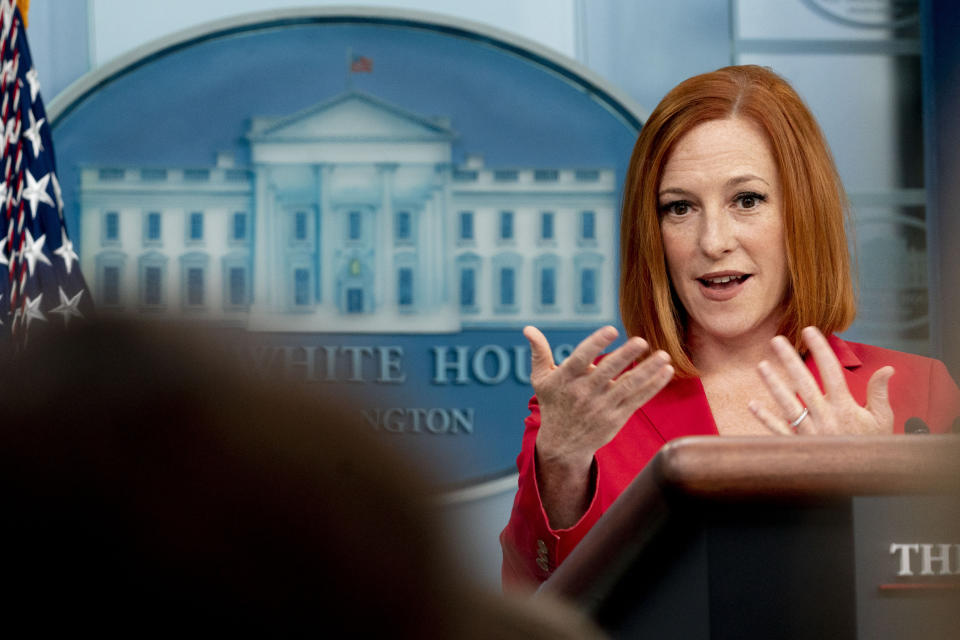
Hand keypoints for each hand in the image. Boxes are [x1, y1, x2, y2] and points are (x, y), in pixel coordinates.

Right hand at [526, 325, 673, 468]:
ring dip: (647, 371)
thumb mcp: (541, 379)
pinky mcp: (616, 418)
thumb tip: (528, 329)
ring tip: (664, 355)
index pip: (580, 359)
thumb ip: (539, 352)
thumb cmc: (553, 404)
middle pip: (607, 372)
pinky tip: (666, 371)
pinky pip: (637, 399)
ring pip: (628, 386)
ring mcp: (602, 407)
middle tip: (642, 340)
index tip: (611, 330)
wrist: (562, 445)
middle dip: (625, 356)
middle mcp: (584, 393)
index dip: (596, 343)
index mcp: (565, 379)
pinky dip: (653, 386)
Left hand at [748, 326, 893, 435]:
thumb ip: (879, 393)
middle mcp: (825, 417)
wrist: (863, 480)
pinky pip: (779, 431)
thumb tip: (887, 369)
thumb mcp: (881, 420)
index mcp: (845, 407)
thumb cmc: (871, 447)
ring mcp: (810, 432)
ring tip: (761, 366)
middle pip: (804, 384)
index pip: (831, 372)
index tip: (809, 330)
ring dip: (774, 385)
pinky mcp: (800, 446)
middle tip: (776, 340)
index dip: (821, 349)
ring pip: (788, 405)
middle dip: (790, 360)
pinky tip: (752, 405)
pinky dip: (765, 419)